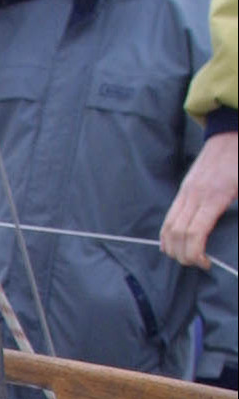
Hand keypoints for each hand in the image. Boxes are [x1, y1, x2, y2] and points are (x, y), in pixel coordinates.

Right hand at [159, 130, 237, 266]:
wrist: (232, 134)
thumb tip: (237, 236)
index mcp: (214, 197)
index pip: (193, 233)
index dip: (195, 254)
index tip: (206, 263)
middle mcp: (194, 195)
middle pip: (176, 234)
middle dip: (183, 255)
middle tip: (198, 263)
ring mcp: (186, 191)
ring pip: (167, 227)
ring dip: (173, 248)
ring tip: (187, 256)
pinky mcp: (183, 190)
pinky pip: (168, 218)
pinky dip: (167, 235)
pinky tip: (175, 244)